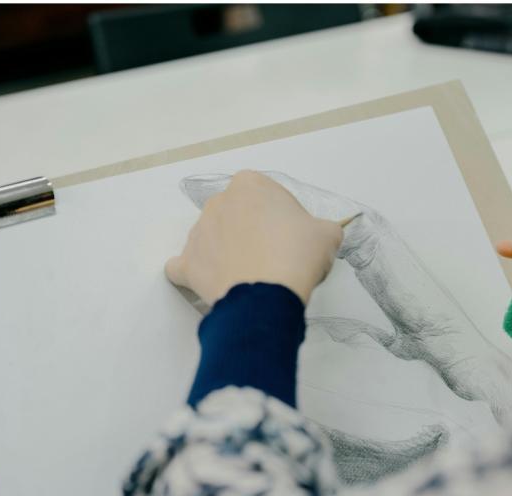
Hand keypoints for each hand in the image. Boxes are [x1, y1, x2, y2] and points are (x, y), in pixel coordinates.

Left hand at [166, 170, 342, 305]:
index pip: (268, 196)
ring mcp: (198, 234)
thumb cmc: (298, 255)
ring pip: (214, 239)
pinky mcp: (187, 264)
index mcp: (250, 185)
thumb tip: (318, 236)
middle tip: (275, 256)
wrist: (269, 294)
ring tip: (251, 275)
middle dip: (252, 232)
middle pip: (238, 215)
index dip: (283, 218)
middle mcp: (218, 202)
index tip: (294, 238)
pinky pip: (184, 266)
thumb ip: (321, 228)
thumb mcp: (327, 234)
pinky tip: (211, 280)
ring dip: (228, 252)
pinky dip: (195, 272)